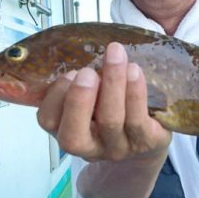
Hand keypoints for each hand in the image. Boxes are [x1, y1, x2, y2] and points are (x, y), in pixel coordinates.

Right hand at [37, 41, 171, 161]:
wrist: (150, 137)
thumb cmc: (113, 110)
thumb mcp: (90, 100)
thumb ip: (74, 81)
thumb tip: (60, 49)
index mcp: (70, 132)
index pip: (49, 121)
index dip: (55, 96)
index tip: (70, 72)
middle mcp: (92, 147)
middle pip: (74, 137)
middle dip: (78, 100)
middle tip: (86, 72)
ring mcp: (119, 148)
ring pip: (110, 121)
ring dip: (112, 85)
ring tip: (115, 55)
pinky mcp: (147, 142)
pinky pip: (138, 120)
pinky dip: (135, 92)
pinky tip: (134, 70)